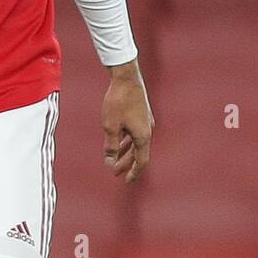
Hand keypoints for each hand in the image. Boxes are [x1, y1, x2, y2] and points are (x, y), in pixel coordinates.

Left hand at [101, 59, 153, 182]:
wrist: (126, 77)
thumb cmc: (118, 101)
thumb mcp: (110, 127)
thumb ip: (111, 146)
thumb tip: (110, 162)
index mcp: (142, 136)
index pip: (141, 161)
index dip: (134, 172)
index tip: (126, 180)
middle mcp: (148, 130)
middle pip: (138, 153)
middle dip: (127, 164)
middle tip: (115, 172)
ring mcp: (146, 122)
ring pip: (136, 143)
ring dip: (126, 153)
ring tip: (115, 160)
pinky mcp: (142, 114)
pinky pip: (135, 134)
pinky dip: (127, 141)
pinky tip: (119, 142)